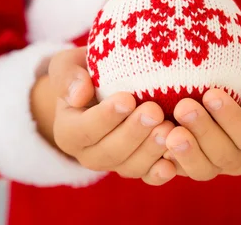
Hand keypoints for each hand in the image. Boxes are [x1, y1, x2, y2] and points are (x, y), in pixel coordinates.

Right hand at [30, 47, 176, 185]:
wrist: (106, 85)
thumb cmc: (87, 70)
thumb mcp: (68, 64)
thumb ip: (67, 77)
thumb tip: (78, 95)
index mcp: (68, 131)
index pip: (83, 130)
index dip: (105, 117)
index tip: (127, 99)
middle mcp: (89, 154)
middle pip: (109, 152)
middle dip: (133, 133)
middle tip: (154, 112)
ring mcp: (115, 164)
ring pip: (130, 167)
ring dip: (150, 150)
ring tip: (169, 128)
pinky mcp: (138, 167)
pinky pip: (148, 176)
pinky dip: (160, 171)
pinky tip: (173, 160)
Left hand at [163, 46, 240, 179]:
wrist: (232, 87)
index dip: (232, 119)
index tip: (212, 94)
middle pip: (224, 156)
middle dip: (203, 133)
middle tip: (184, 107)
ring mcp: (214, 163)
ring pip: (201, 170)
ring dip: (184, 153)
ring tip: (167, 131)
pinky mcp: (188, 164)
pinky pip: (176, 171)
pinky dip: (163, 162)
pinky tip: (150, 143)